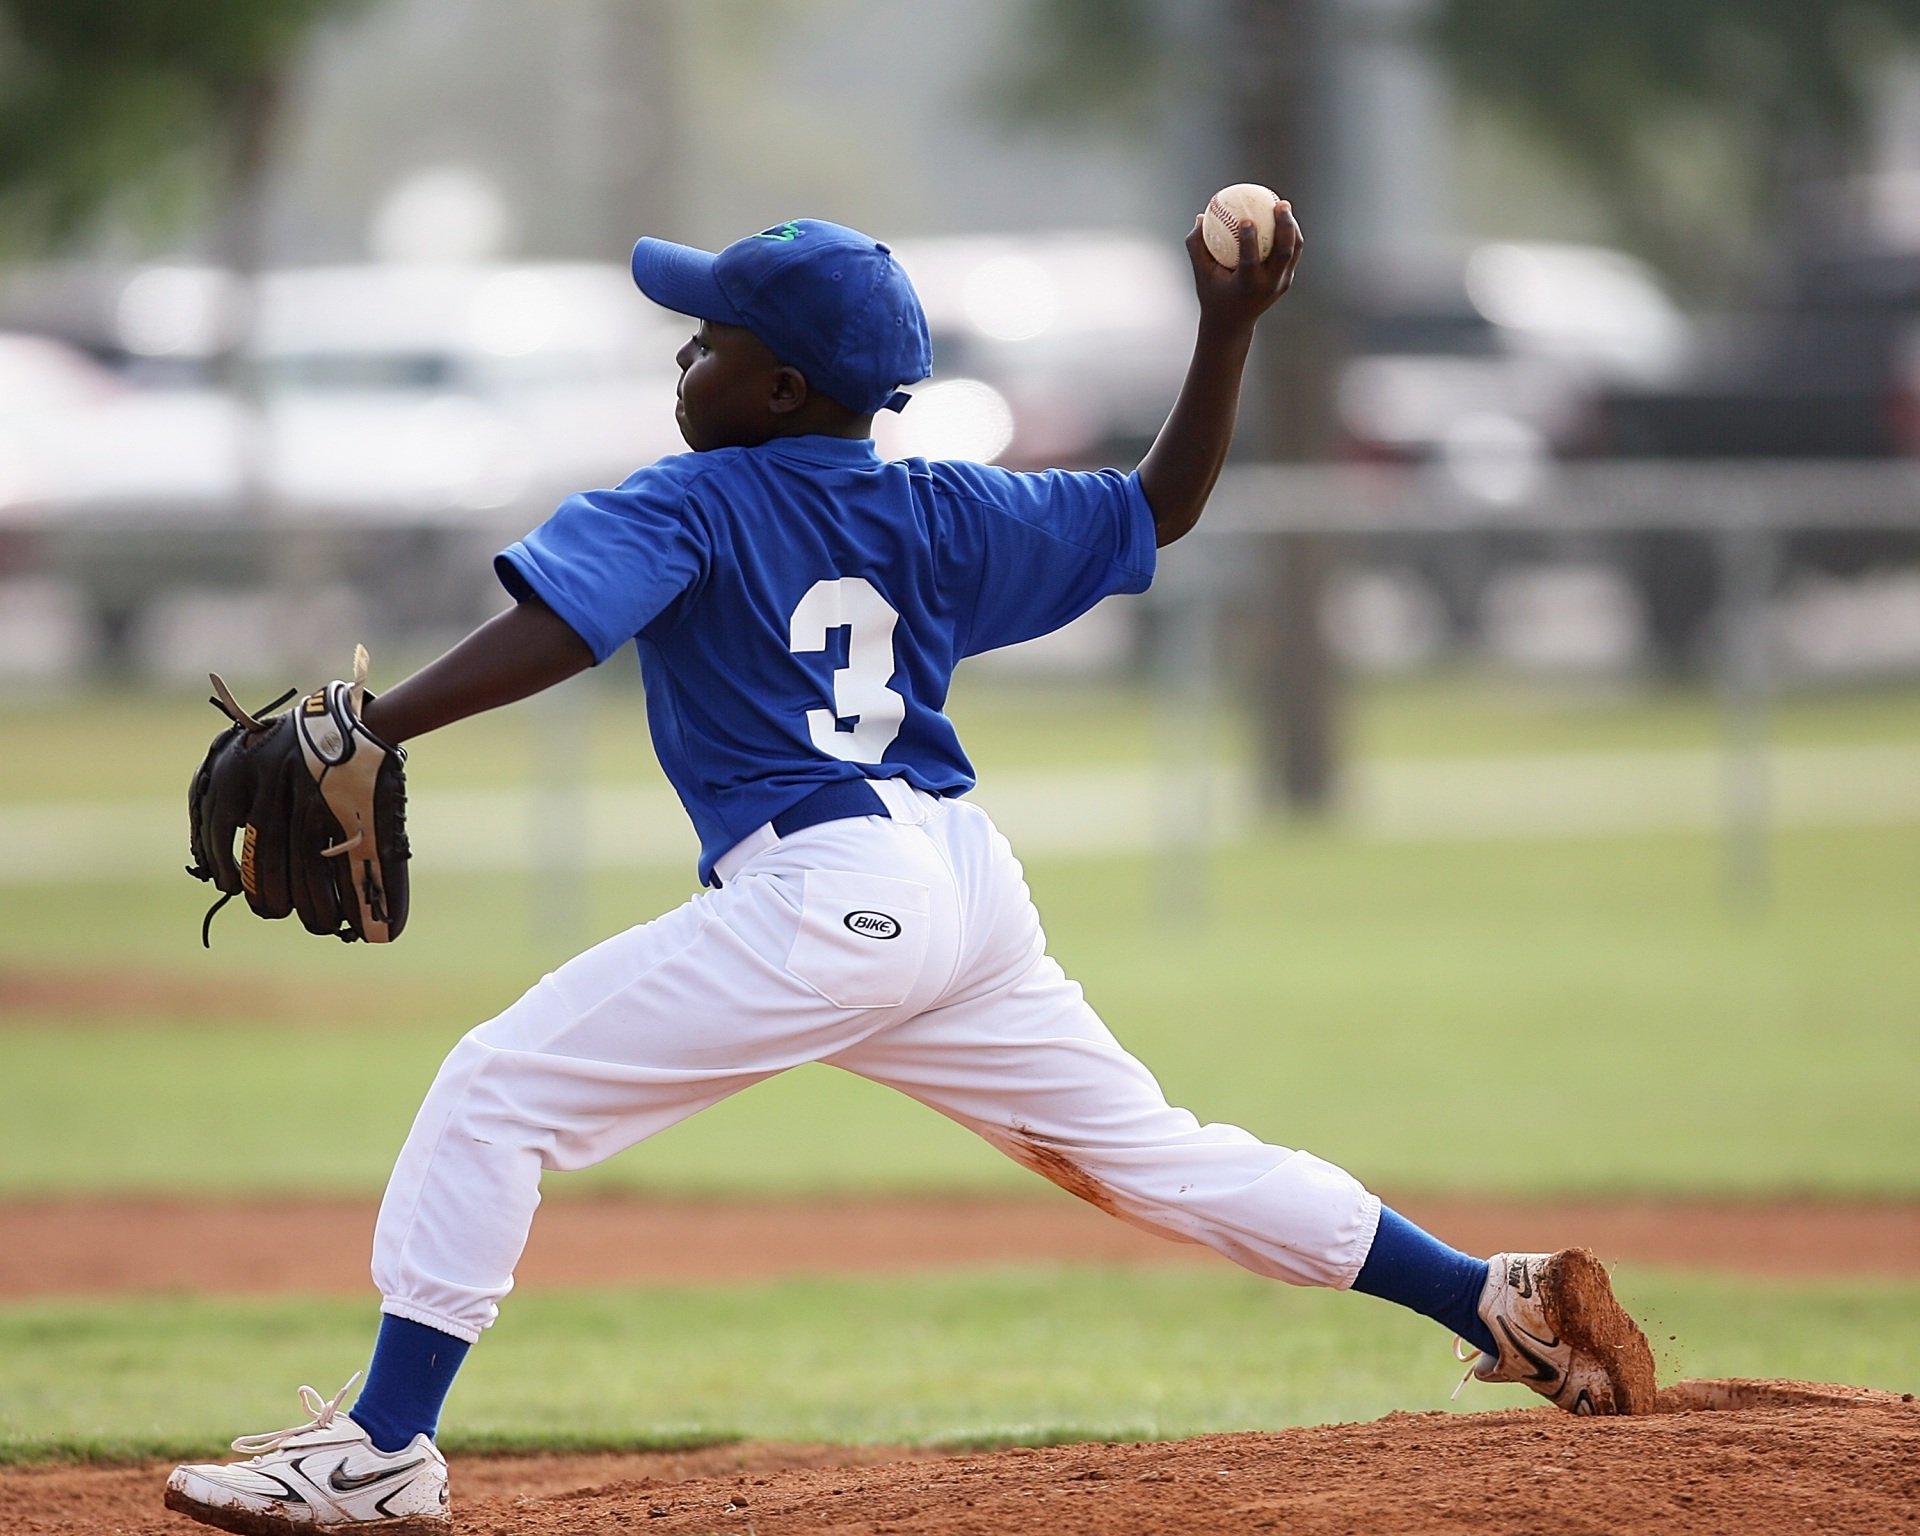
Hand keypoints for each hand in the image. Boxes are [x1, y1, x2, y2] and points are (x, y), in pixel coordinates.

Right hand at [1184, 198, 1302, 329]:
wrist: (1233, 323)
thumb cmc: (1213, 294)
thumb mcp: (1201, 274)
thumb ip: (1197, 246)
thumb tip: (1199, 217)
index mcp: (1246, 286)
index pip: (1250, 261)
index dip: (1249, 240)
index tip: (1245, 219)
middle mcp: (1268, 285)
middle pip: (1283, 253)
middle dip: (1284, 226)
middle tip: (1279, 204)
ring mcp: (1280, 284)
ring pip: (1292, 251)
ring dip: (1291, 227)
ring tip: (1283, 205)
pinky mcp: (1286, 280)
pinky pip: (1292, 253)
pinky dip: (1289, 234)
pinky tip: (1282, 217)